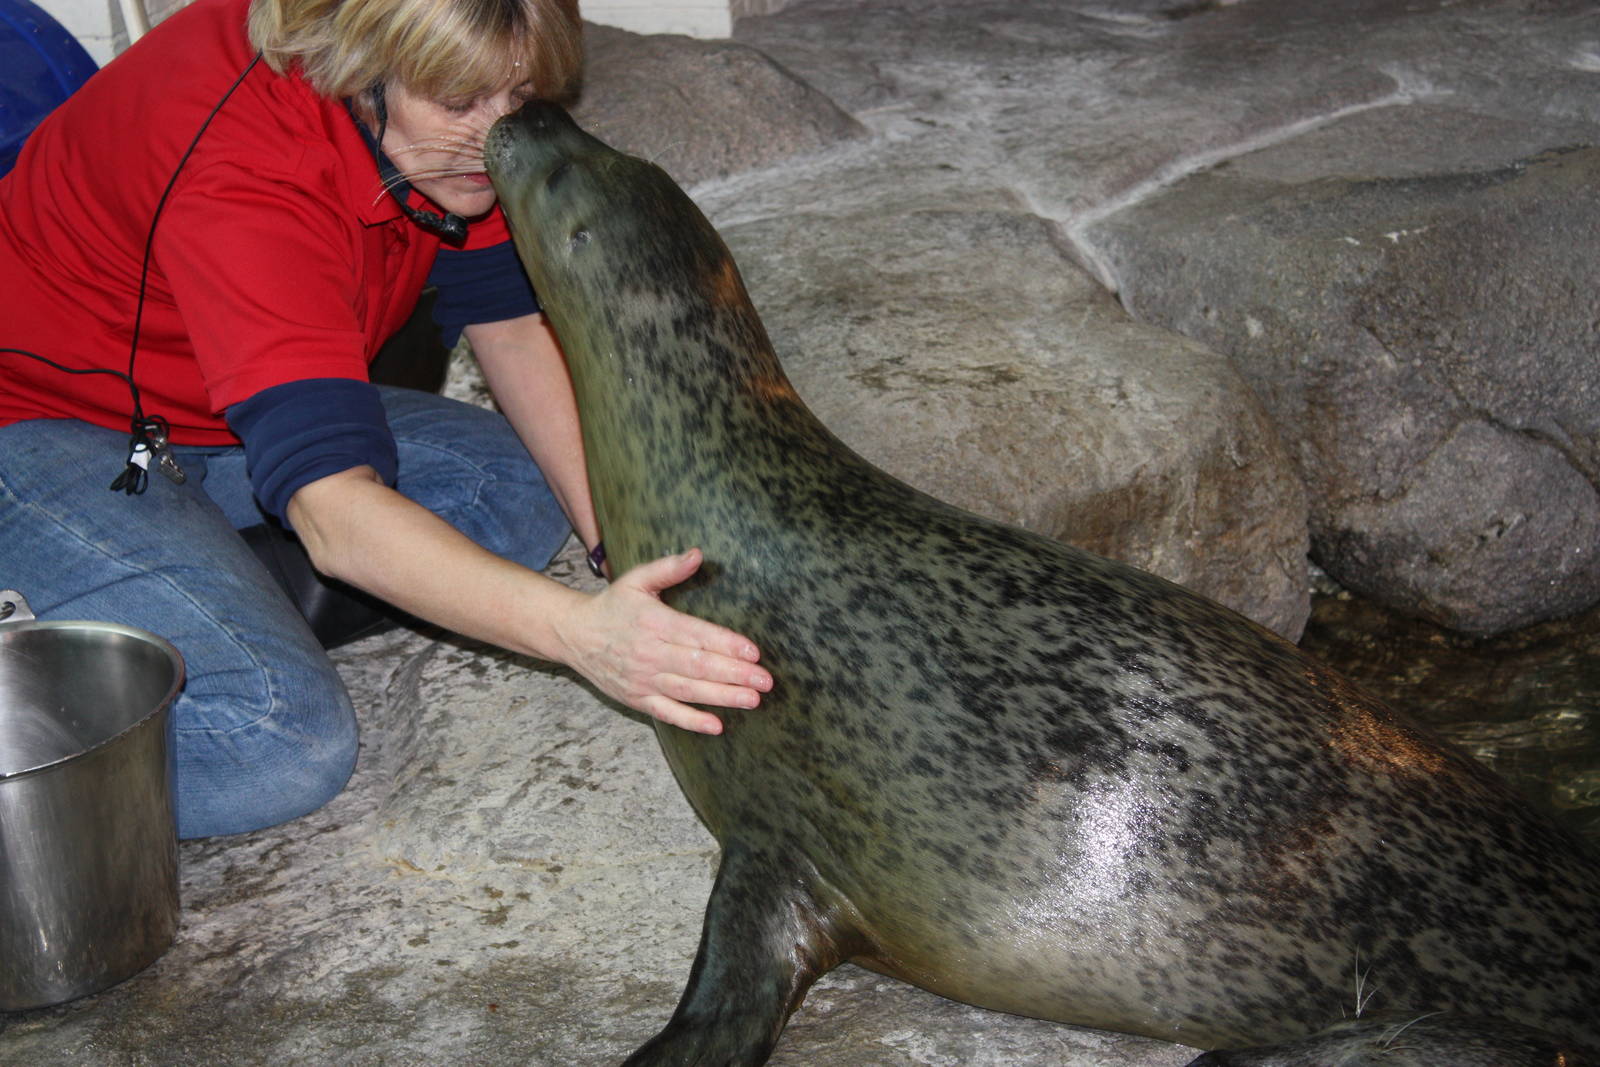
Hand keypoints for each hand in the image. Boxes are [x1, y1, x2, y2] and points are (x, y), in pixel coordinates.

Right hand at [554, 548, 771, 733]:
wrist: (573, 634)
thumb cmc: (612, 605)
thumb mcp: (636, 580)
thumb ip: (668, 568)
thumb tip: (698, 554)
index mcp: (654, 622)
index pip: (696, 635)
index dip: (726, 644)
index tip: (753, 652)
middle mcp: (649, 653)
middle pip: (697, 666)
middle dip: (734, 674)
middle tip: (765, 681)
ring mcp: (643, 679)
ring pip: (687, 690)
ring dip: (722, 696)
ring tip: (752, 700)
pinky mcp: (636, 699)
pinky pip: (667, 713)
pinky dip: (691, 721)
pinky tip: (716, 725)